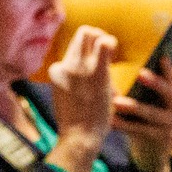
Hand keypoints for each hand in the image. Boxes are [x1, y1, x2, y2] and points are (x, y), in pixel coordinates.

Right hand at [44, 26, 117, 171]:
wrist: (79, 137)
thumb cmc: (76, 124)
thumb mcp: (66, 98)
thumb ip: (73, 84)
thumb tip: (92, 80)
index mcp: (57, 71)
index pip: (71, 51)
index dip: (86, 55)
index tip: (94, 68)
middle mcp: (66, 66)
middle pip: (80, 35)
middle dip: (95, 37)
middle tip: (106, 54)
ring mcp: (80, 67)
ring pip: (89, 33)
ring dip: (103, 38)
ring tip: (111, 54)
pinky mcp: (97, 72)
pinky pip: (104, 43)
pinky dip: (111, 42)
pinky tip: (115, 53)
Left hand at [114, 68, 171, 171]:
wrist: (152, 156)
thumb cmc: (146, 123)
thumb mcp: (150, 105)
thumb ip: (145, 91)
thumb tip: (124, 67)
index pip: (171, 80)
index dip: (167, 70)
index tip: (161, 57)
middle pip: (168, 94)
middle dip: (155, 83)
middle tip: (140, 73)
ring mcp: (171, 127)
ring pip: (153, 114)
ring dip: (134, 107)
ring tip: (116, 102)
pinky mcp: (161, 141)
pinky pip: (142, 131)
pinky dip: (126, 126)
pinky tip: (112, 122)